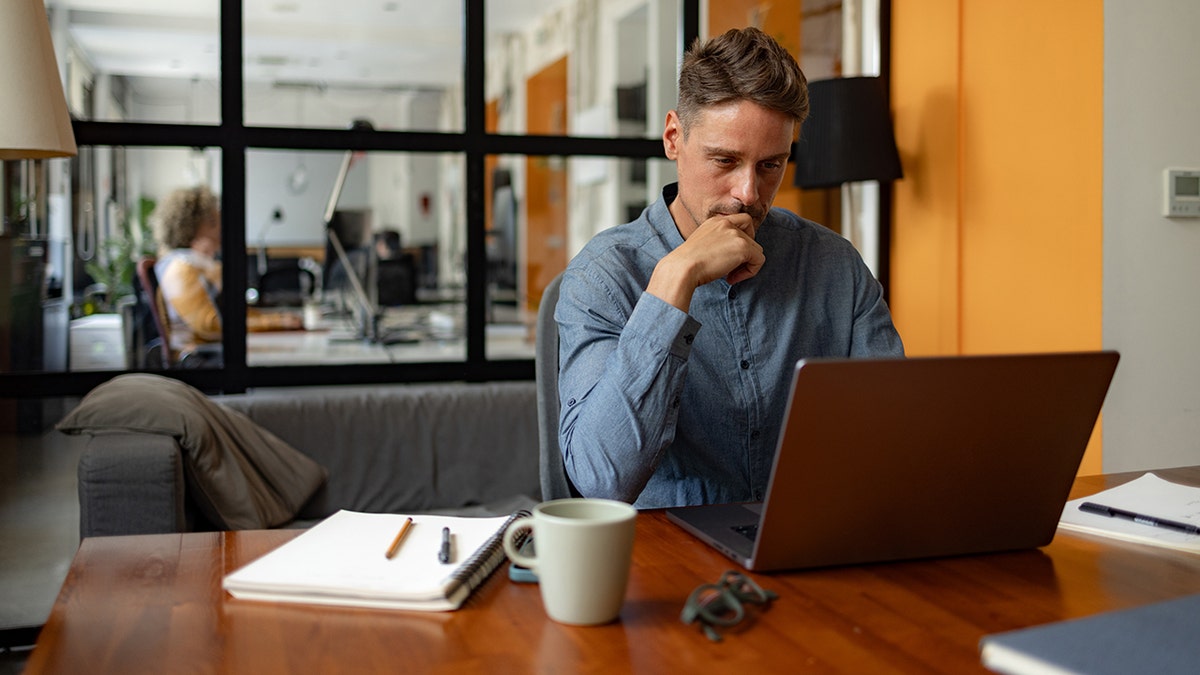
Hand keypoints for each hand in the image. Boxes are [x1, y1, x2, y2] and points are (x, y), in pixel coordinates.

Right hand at [647, 213, 763, 310]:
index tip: (732, 255)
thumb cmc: (686, 264)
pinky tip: (731, 278)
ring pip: (757, 250)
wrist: (681, 268)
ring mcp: (735, 234)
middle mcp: (726, 223)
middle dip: (745, 254)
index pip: (743, 221)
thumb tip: (733, 256)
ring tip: (730, 275)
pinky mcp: (743, 247)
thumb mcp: (702, 246)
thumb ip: (718, 244)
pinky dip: (750, 272)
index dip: (744, 237)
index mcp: (715, 221)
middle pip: (751, 237)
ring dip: (746, 265)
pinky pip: (759, 260)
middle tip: (731, 268)